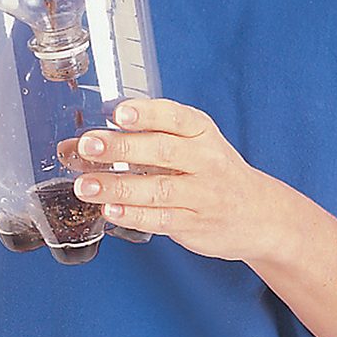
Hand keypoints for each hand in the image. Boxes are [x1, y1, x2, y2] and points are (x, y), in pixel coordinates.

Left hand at [56, 97, 270, 261]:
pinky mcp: (194, 224)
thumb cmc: (211, 169)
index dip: (146, 113)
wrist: (257, 212)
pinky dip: (134, 216)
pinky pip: (161, 220)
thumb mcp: (191, 141)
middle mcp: (205, 160)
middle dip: (121, 147)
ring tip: (85, 185)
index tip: (118, 112)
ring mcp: (202, 194)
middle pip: (162, 151)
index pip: (174, 116)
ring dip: (118, 187)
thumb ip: (143, 136)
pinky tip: (109, 211)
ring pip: (157, 189)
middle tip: (87, 146)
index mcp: (201, 130)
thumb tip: (79, 142)